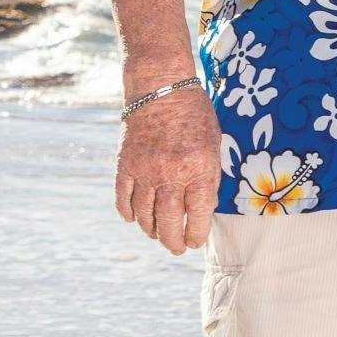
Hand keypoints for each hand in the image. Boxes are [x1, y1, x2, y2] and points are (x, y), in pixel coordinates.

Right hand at [115, 80, 220, 255]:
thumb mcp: (213, 145)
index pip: (198, 214)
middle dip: (173, 240)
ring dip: (151, 229)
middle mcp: (170, 173)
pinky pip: (123, 198)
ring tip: (158, 235)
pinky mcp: (124, 165)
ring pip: (144, 214)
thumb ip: (208, 177)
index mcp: (198, 168)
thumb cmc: (195, 116)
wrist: (160, 88)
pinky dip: (128, 212)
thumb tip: (201, 209)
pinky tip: (134, 219)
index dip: (196, 233)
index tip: (195, 242)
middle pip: (169, 220)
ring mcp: (144, 170)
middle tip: (176, 248)